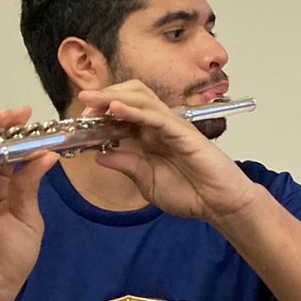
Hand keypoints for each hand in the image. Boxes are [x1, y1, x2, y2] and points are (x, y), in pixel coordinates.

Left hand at [79, 81, 257, 222]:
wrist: (220, 205)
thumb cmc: (191, 194)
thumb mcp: (146, 181)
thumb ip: (126, 165)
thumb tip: (98, 156)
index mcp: (151, 137)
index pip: (123, 113)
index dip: (101, 110)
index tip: (80, 118)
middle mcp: (160, 126)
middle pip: (131, 95)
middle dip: (105, 96)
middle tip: (84, 105)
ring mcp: (172, 126)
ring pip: (142, 98)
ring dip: (114, 97)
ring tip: (92, 101)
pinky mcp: (183, 131)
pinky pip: (155, 115)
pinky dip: (134, 109)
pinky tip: (115, 109)